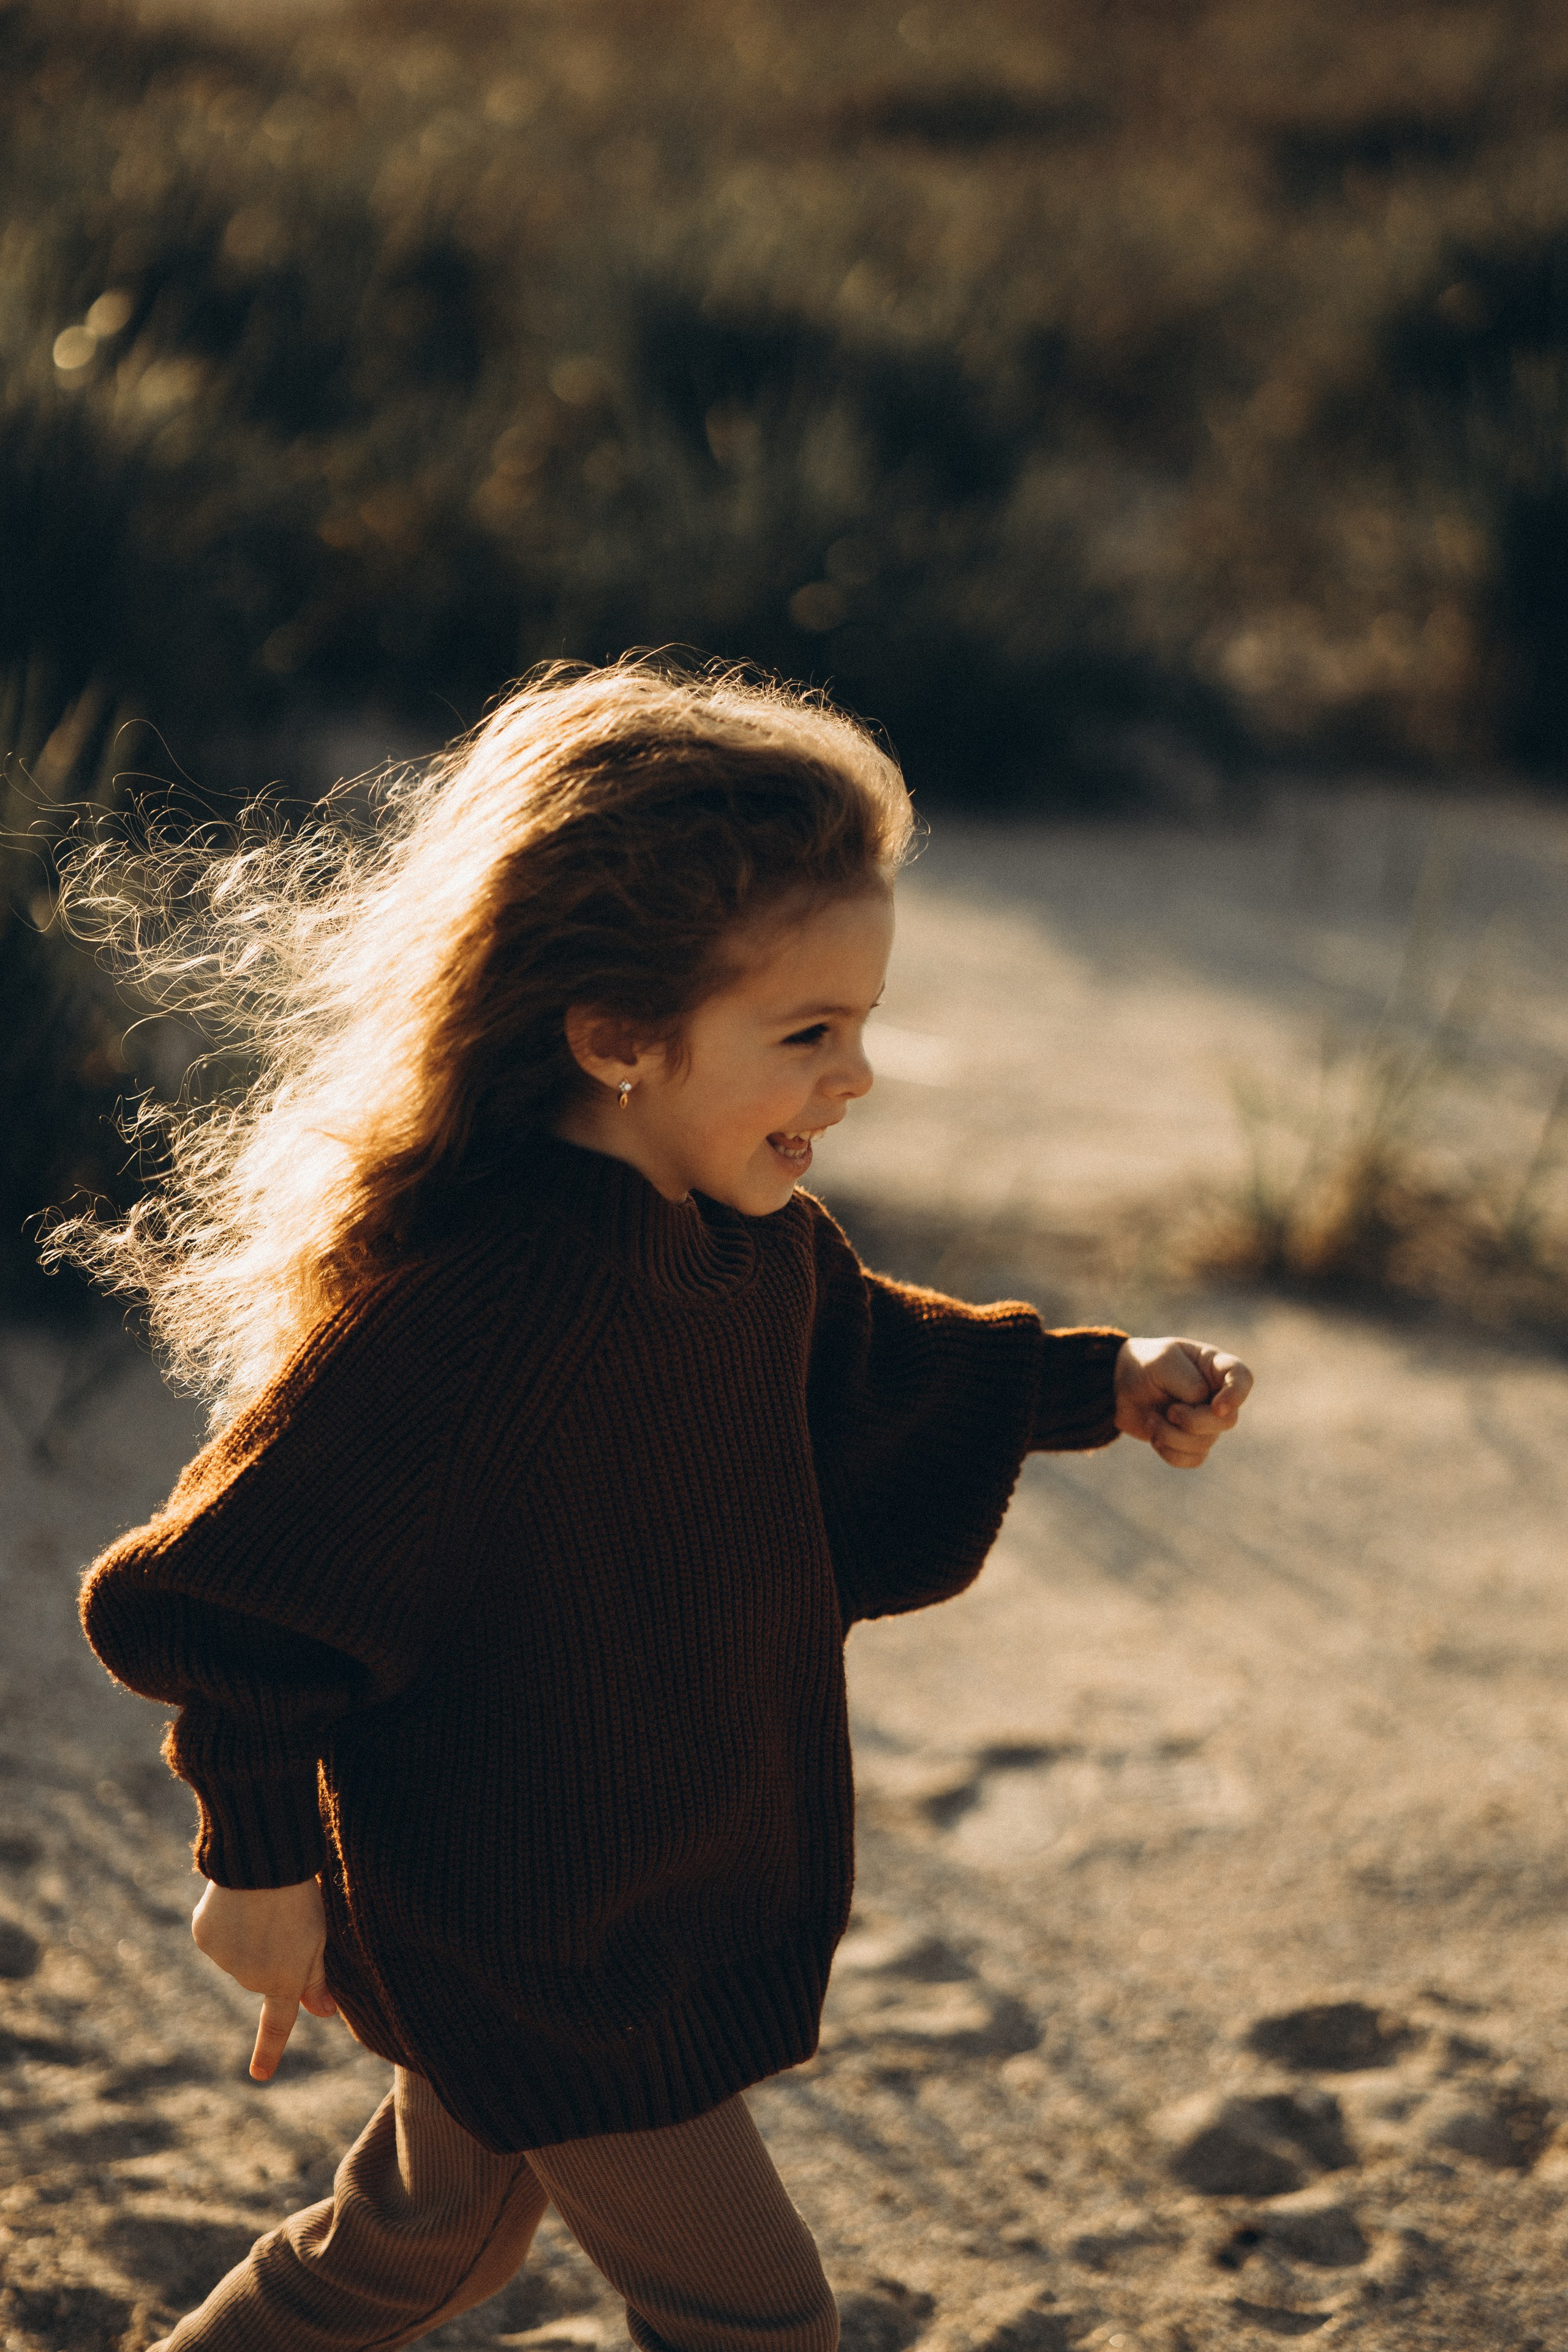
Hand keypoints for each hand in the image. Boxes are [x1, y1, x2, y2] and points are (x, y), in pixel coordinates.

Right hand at [191, 1877, 336, 2080]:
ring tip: (261, 1900)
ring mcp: (224, 1960)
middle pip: (260, 1970)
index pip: (278, 2023)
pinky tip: (237, 1898)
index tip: (260, 2075)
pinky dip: (225, 1918)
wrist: (263, 1863)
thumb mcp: (317, 1938)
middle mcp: (250, 1978)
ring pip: (237, 1951)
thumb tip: (325, 2013)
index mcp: (284, 1981)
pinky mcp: (203, 1937)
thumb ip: (315, 1978)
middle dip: (270, 1949)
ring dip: (247, 1930)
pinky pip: (216, 1932)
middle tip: (282, 1914)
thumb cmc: (300, 1898)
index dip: (270, 2050)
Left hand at [1114, 1336, 1252, 1467]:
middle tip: (1169, 1411)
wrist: (1119, 1385)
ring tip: (1151, 1420)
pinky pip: (1195, 1458)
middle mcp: (1217, 1394)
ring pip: (1206, 1442)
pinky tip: (1155, 1439)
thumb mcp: (1161, 1361)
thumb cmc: (1144, 1364)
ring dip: (1173, 1436)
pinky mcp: (1192, 1441)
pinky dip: (1172, 1453)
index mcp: (1214, 1366)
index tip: (1216, 1407)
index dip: (1237, 1395)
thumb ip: (1187, 1380)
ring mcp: (1206, 1420)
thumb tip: (1202, 1404)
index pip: (1242, 1378)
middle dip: (1194, 1421)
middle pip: (1227, 1420)